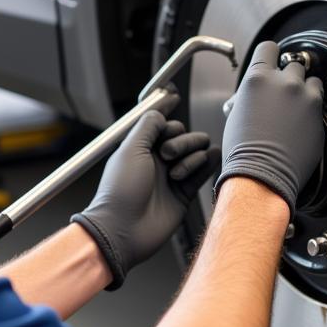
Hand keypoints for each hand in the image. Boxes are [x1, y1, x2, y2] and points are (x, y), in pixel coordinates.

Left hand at [72, 98, 220, 288]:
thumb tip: (161, 113)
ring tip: (175, 174)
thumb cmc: (119, 191)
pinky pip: (203, 172)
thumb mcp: (130, 149)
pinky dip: (207, 163)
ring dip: (191, 156)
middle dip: (182, 140)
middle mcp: (157, 160)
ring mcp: (172, 176)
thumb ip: (148, 126)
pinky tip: (204, 163)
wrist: (123, 230)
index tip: (174, 97)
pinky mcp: (184, 194)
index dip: (167, 110)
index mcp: (141, 147)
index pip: (160, 122)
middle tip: (167, 154)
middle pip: (183, 135)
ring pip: (196, 152)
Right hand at [214, 40, 323, 214]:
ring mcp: (304, 96)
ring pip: (311, 81)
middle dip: (288, 78)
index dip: (270, 56)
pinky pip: (319, 101)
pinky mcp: (318, 112)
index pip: (269, 48)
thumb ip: (249, 95)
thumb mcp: (236, 113)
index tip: (272, 65)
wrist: (261, 174)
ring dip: (304, 91)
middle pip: (292, 65)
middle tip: (282, 96)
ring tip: (295, 109)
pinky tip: (301, 122)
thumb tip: (253, 94)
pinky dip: (312, 108)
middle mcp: (283, 82)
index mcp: (257, 78)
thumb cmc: (244, 150)